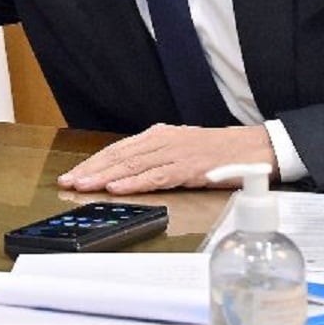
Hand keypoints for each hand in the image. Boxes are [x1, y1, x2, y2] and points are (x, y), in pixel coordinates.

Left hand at [57, 124, 275, 194]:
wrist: (255, 149)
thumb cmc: (220, 152)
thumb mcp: (182, 148)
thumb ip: (157, 157)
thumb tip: (130, 170)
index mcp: (159, 136)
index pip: (119, 150)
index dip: (94, 162)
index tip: (74, 174)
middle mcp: (163, 141)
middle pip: (119, 157)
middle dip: (91, 170)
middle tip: (68, 181)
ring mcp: (175, 154)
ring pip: (132, 166)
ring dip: (104, 177)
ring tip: (83, 185)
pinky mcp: (188, 169)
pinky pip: (156, 177)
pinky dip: (134, 183)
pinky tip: (117, 188)